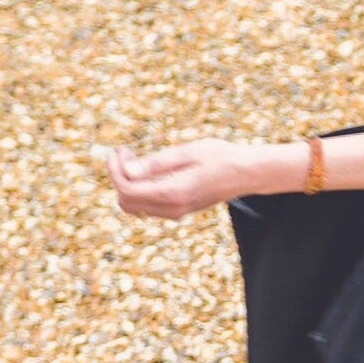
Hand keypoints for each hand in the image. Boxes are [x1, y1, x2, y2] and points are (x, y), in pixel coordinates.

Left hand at [106, 139, 279, 219]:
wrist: (249, 173)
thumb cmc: (221, 157)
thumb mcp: (187, 152)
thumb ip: (156, 164)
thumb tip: (126, 171)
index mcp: (172, 192)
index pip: (127, 188)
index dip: (114, 170)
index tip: (118, 151)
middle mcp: (173, 207)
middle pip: (126, 202)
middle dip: (118, 178)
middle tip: (126, 154)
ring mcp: (179, 211)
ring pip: (137, 207)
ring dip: (129, 185)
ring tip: (135, 160)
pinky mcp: (183, 210)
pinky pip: (150, 207)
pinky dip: (141, 191)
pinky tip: (149, 172)